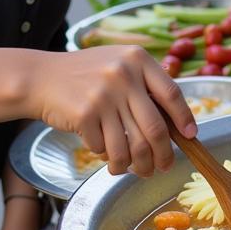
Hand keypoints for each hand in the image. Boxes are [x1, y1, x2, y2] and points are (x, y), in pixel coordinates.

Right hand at [31, 47, 196, 177]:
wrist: (40, 77)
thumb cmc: (85, 75)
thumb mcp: (119, 64)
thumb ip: (145, 84)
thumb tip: (177, 124)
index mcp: (137, 59)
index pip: (171, 93)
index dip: (184, 119)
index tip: (190, 136)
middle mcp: (123, 74)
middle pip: (155, 128)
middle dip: (162, 155)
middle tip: (163, 167)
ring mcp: (103, 94)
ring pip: (131, 145)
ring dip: (135, 166)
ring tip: (134, 170)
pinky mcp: (84, 114)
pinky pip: (105, 148)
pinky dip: (106, 157)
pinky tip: (104, 154)